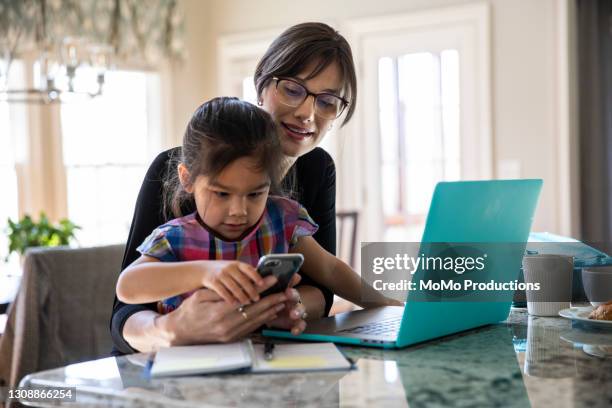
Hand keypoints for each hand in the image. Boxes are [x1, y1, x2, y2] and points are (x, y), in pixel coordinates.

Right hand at [161, 274, 285, 344]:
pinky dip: (264, 319)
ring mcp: (231, 335)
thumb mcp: (202, 296)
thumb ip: (222, 291)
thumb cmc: (189, 311)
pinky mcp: (233, 339)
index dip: (262, 289)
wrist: (181, 332)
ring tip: (284, 300)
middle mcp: (227, 326)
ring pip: (257, 321)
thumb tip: (241, 285)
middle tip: (286, 290)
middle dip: (273, 300)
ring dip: (272, 310)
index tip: (274, 280)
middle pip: (256, 311)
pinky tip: (272, 312)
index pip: (247, 299)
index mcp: (219, 313)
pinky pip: (252, 328)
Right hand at [200, 260, 263, 304]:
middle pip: (243, 280)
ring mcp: (220, 274)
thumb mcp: (232, 268)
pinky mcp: (212, 282)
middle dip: (251, 290)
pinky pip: (223, 292)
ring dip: (242, 296)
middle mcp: (229, 268)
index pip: (249, 269)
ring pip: (234, 287)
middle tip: (257, 298)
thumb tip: (260, 281)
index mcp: (236, 264)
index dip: (256, 276)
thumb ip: (243, 273)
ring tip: (247, 303)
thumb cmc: (220, 272)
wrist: (199, 271)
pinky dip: (230, 298)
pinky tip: (234, 304)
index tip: (263, 284)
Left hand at [265, 274, 307, 335]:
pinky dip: (298, 328)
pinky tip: (294, 331)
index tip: (294, 277)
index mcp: (283, 288)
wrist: (265, 316)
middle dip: (293, 294)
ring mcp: (294, 310)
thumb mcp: (260, 292)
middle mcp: (290, 298)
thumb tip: (257, 274)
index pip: (290, 280)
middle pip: (295, 294)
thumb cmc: (265, 300)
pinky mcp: (295, 322)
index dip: (293, 278)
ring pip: (301, 308)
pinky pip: (300, 324)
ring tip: (293, 314)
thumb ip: (260, 285)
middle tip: (288, 293)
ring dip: (298, 310)